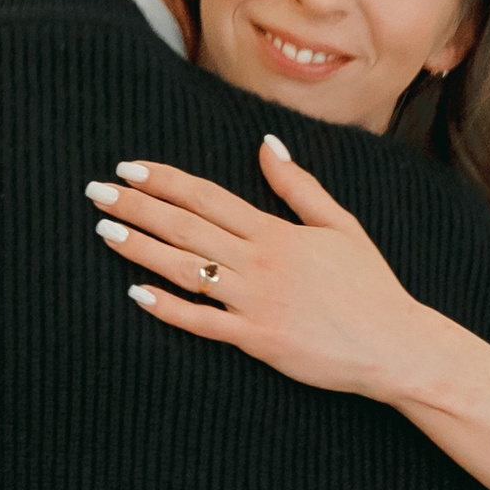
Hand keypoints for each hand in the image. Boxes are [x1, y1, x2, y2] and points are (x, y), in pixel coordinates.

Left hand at [87, 139, 435, 399]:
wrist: (394, 345)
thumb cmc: (369, 286)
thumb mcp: (340, 225)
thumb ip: (298, 186)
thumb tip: (266, 144)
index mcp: (276, 231)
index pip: (207, 197)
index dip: (164, 180)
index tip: (128, 166)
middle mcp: (260, 261)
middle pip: (185, 227)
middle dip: (137, 206)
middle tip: (95, 191)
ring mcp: (256, 301)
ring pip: (185, 269)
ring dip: (140, 249)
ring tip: (104, 230)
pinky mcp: (257, 339)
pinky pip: (203, 322)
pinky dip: (168, 308)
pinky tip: (136, 293)